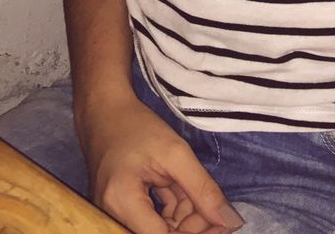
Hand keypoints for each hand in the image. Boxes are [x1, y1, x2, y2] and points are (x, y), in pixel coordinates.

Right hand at [78, 94, 243, 233]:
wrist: (105, 112)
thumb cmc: (136, 126)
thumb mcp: (176, 153)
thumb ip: (202, 189)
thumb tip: (229, 221)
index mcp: (124, 203)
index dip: (198, 233)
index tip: (222, 225)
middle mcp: (115, 216)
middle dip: (193, 225)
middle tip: (217, 209)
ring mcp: (117, 215)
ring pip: (161, 229)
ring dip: (186, 217)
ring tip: (201, 194)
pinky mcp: (123, 210)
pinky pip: (153, 220)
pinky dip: (173, 210)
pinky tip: (184, 193)